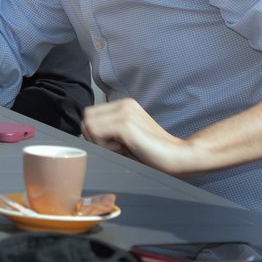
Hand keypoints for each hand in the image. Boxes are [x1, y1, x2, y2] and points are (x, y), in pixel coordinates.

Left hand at [81, 98, 198, 175]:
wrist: (177, 157)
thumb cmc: (151, 152)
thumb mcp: (124, 138)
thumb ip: (105, 130)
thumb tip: (84, 129)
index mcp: (123, 105)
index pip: (90, 116)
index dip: (96, 134)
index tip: (116, 144)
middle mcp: (123, 104)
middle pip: (86, 120)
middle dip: (95, 137)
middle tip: (118, 147)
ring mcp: (124, 111)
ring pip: (88, 127)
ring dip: (100, 143)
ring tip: (123, 147)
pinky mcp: (125, 123)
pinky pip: (95, 134)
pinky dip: (105, 147)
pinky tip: (125, 148)